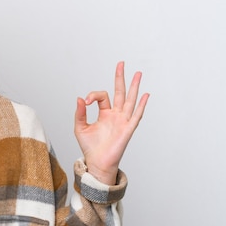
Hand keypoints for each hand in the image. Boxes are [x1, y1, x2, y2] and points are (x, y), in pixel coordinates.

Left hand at [74, 61, 148, 183]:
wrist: (97, 162)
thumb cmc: (90, 147)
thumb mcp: (80, 127)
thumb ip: (80, 113)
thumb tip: (80, 98)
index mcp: (105, 113)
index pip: (102, 96)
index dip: (93, 95)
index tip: (86, 101)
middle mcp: (115, 115)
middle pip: (120, 92)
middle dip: (120, 78)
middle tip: (121, 63)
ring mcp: (123, 121)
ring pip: (130, 100)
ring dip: (134, 87)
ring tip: (138, 73)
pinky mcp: (127, 129)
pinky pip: (136, 115)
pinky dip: (141, 105)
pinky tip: (145, 95)